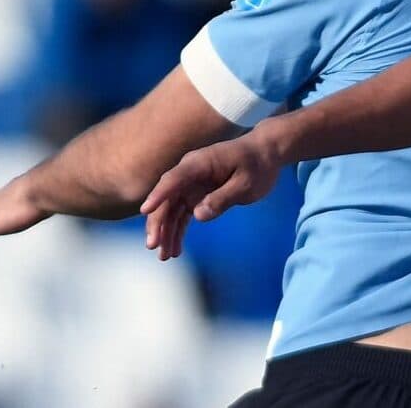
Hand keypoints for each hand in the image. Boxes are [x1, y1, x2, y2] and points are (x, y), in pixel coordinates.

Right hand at [141, 135, 281, 259]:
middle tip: (153, 246)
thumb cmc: (256, 165)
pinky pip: (181, 214)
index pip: (173, 179)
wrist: (264, 155)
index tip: (146, 210)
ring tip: (164, 256)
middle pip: (167, 198)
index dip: (158, 194)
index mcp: (199, 163)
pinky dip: (177, 231)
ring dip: (165, 232)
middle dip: (157, 222)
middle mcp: (189, 173)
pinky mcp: (196, 195)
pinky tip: (175, 249)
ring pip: (171, 210)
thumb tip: (198, 215)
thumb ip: (223, 198)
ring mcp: (190, 185)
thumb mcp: (246, 183)